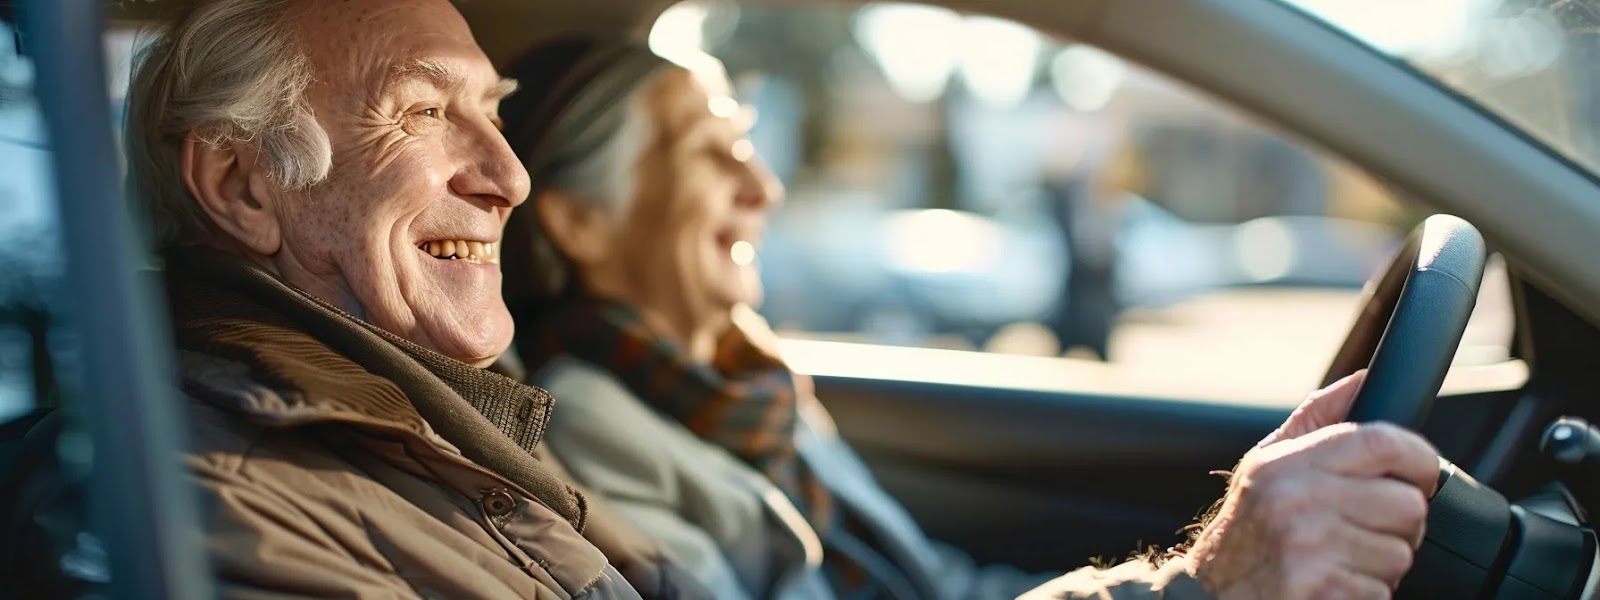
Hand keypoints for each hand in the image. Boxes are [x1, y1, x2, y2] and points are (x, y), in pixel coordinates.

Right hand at [1186, 371, 1438, 599]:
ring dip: (1381, 563)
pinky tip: (1334, 582)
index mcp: (1289, 463)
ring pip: (1400, 553)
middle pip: (1407, 504)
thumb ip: (1317, 418)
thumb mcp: (1269, 461)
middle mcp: (1298, 501)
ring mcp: (1310, 549)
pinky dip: (1365, 592)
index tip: (1421, 472)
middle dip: (1400, 523)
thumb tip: (1363, 380)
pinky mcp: (1321, 590)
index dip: (1419, 457)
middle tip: (1369, 527)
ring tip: (1344, 557)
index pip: (1381, 442)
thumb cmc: (1246, 526)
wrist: (1210, 593)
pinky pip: (1382, 591)